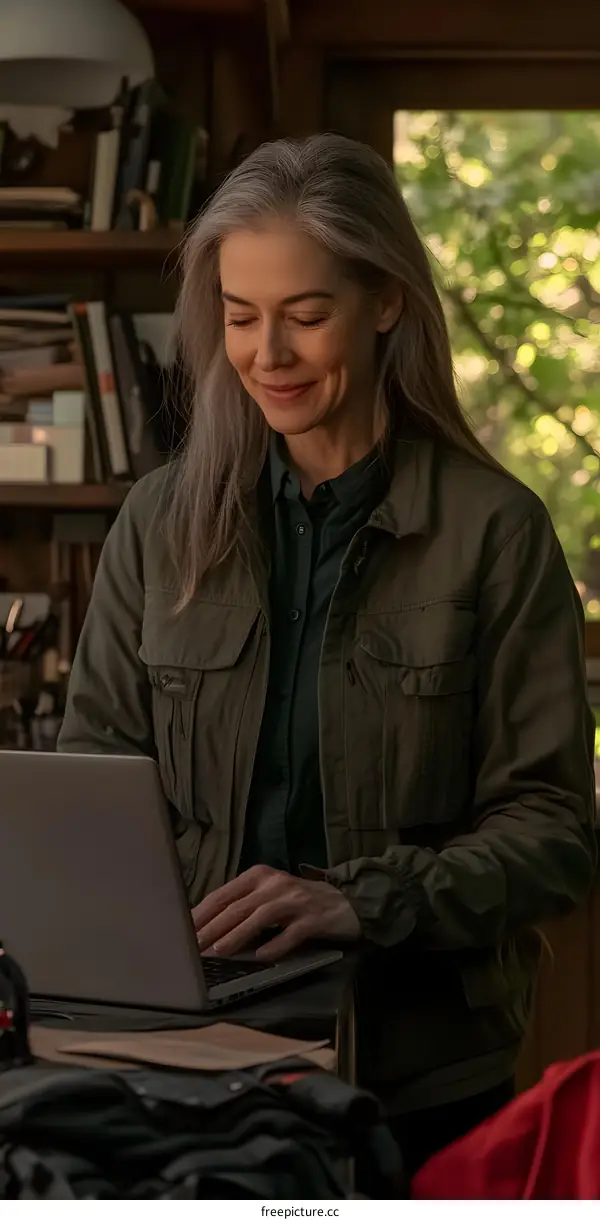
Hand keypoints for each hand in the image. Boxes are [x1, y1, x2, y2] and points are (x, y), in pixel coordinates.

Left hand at [192, 865, 360, 961]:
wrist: (345, 902)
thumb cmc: (298, 902)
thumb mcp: (268, 896)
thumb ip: (243, 906)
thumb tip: (206, 928)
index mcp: (259, 876)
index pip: (223, 895)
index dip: (201, 914)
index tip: (181, 932)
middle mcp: (275, 884)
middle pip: (237, 906)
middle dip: (212, 928)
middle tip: (192, 947)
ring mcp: (295, 900)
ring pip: (260, 917)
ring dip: (238, 934)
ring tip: (219, 950)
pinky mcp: (313, 919)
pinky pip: (291, 933)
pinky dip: (275, 945)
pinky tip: (261, 956)